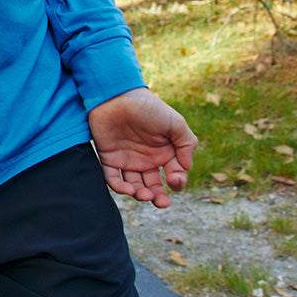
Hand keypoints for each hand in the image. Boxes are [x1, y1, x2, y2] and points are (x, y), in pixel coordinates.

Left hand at [89, 87, 197, 208]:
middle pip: (154, 186)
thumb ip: (187, 144)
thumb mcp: (175, 122)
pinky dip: (120, 188)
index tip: (175, 181)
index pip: (174, 176)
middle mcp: (147, 159)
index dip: (177, 183)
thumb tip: (187, 168)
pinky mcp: (109, 157)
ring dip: (140, 195)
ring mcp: (127, 159)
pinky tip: (128, 189)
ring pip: (135, 186)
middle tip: (160, 202)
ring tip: (143, 194)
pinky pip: (113, 179)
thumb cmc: (148, 107)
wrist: (117, 94)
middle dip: (158, 198)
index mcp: (164, 152)